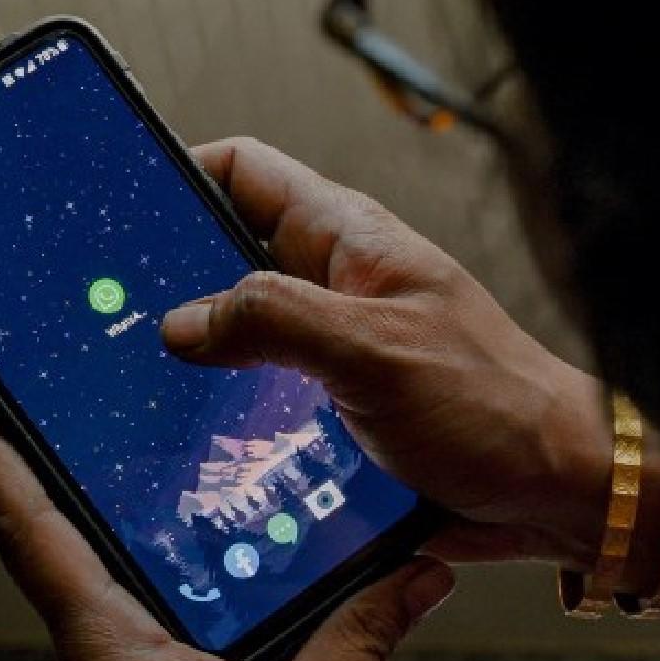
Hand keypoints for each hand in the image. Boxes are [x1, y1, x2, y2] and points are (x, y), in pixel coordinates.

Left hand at [0, 363, 453, 660]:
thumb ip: (355, 638)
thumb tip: (417, 573)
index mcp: (109, 644)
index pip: (26, 526)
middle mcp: (102, 640)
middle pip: (44, 526)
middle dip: (28, 451)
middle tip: (35, 379)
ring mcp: (126, 652)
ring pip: (92, 556)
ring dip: (93, 493)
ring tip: (115, 425)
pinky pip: (139, 583)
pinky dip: (151, 537)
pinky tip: (195, 514)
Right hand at [162, 137, 612, 568]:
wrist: (549, 489)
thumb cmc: (496, 406)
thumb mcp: (378, 352)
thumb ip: (278, 322)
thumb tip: (185, 321)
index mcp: (347, 242)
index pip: (245, 171)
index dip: (179, 173)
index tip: (118, 204)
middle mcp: (333, 288)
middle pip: (226, 256)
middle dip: (170, 280)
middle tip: (110, 314)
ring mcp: (331, 349)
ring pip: (237, 334)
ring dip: (196, 357)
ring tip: (137, 383)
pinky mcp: (333, 407)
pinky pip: (260, 395)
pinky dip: (226, 410)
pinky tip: (196, 439)